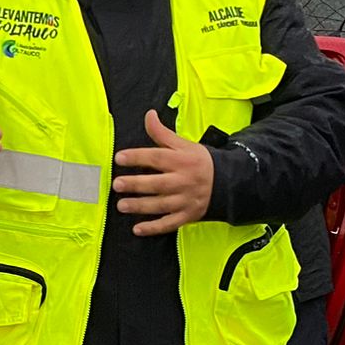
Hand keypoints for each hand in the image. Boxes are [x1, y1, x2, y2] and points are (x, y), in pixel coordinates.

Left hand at [111, 110, 214, 235]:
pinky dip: (154, 228)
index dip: (138, 157)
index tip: (119, 157)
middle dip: (136, 184)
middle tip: (117, 184)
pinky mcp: (188, 215)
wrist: (227, 182)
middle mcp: (183, 181)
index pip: (157, 157)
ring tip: (121, 206)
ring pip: (161, 205)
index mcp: (182, 161)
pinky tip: (138, 229)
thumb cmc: (200, 162)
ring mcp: (186, 200)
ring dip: (140, 206)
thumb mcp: (184, 145)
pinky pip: (170, 224)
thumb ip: (163, 133)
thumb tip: (149, 115)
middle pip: (157, 184)